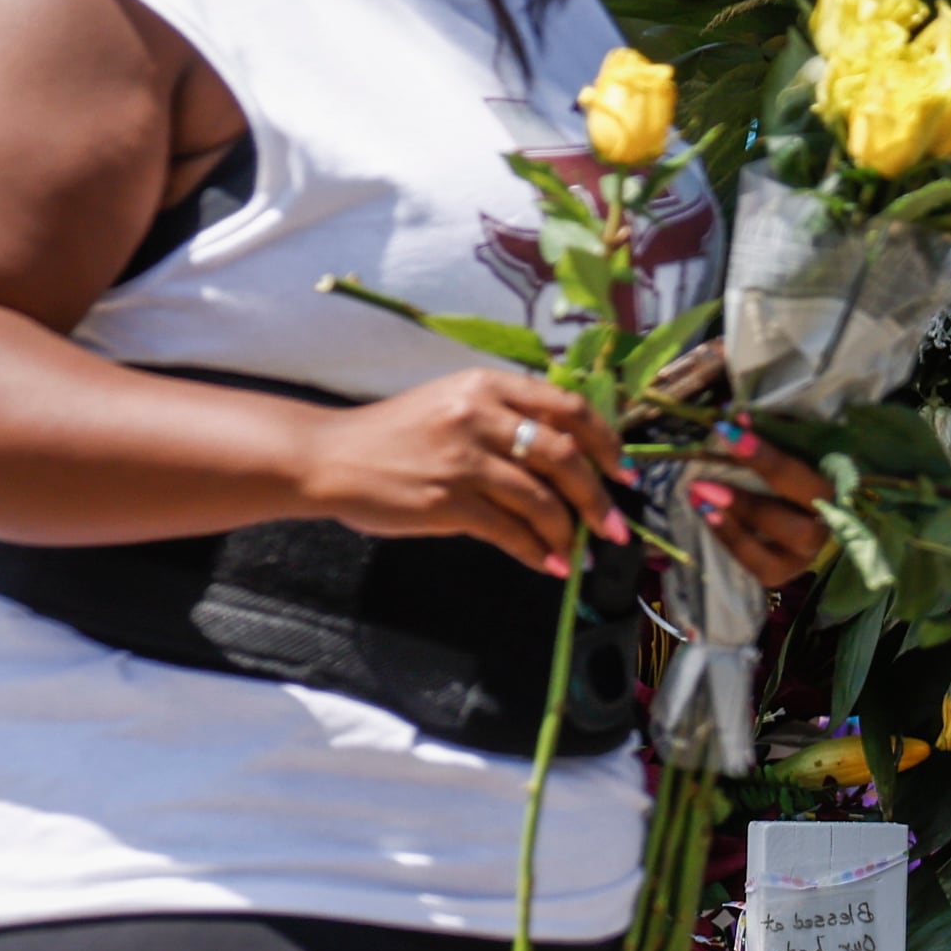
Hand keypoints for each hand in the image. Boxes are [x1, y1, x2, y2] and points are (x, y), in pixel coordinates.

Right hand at [294, 370, 632, 576]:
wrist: (328, 457)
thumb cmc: (393, 435)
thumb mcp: (452, 406)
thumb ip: (505, 421)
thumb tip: (567, 462)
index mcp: (487, 386)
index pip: (568, 408)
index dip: (605, 443)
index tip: (622, 473)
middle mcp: (479, 416)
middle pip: (565, 456)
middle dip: (598, 498)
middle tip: (617, 528)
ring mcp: (464, 459)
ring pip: (542, 499)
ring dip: (571, 532)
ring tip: (582, 553)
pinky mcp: (449, 501)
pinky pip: (510, 531)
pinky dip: (537, 552)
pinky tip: (549, 564)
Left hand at [677, 432, 836, 590]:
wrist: (798, 515)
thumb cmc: (789, 474)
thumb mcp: (786, 449)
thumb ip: (769, 433)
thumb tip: (735, 415)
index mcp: (832, 488)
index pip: (801, 475)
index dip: (765, 456)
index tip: (728, 432)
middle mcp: (827, 525)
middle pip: (798, 521)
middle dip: (750, 502)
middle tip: (704, 482)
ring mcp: (807, 553)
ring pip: (781, 546)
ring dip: (737, 521)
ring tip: (699, 496)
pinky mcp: (784, 572)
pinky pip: (760, 565)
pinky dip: (731, 540)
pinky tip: (706, 516)